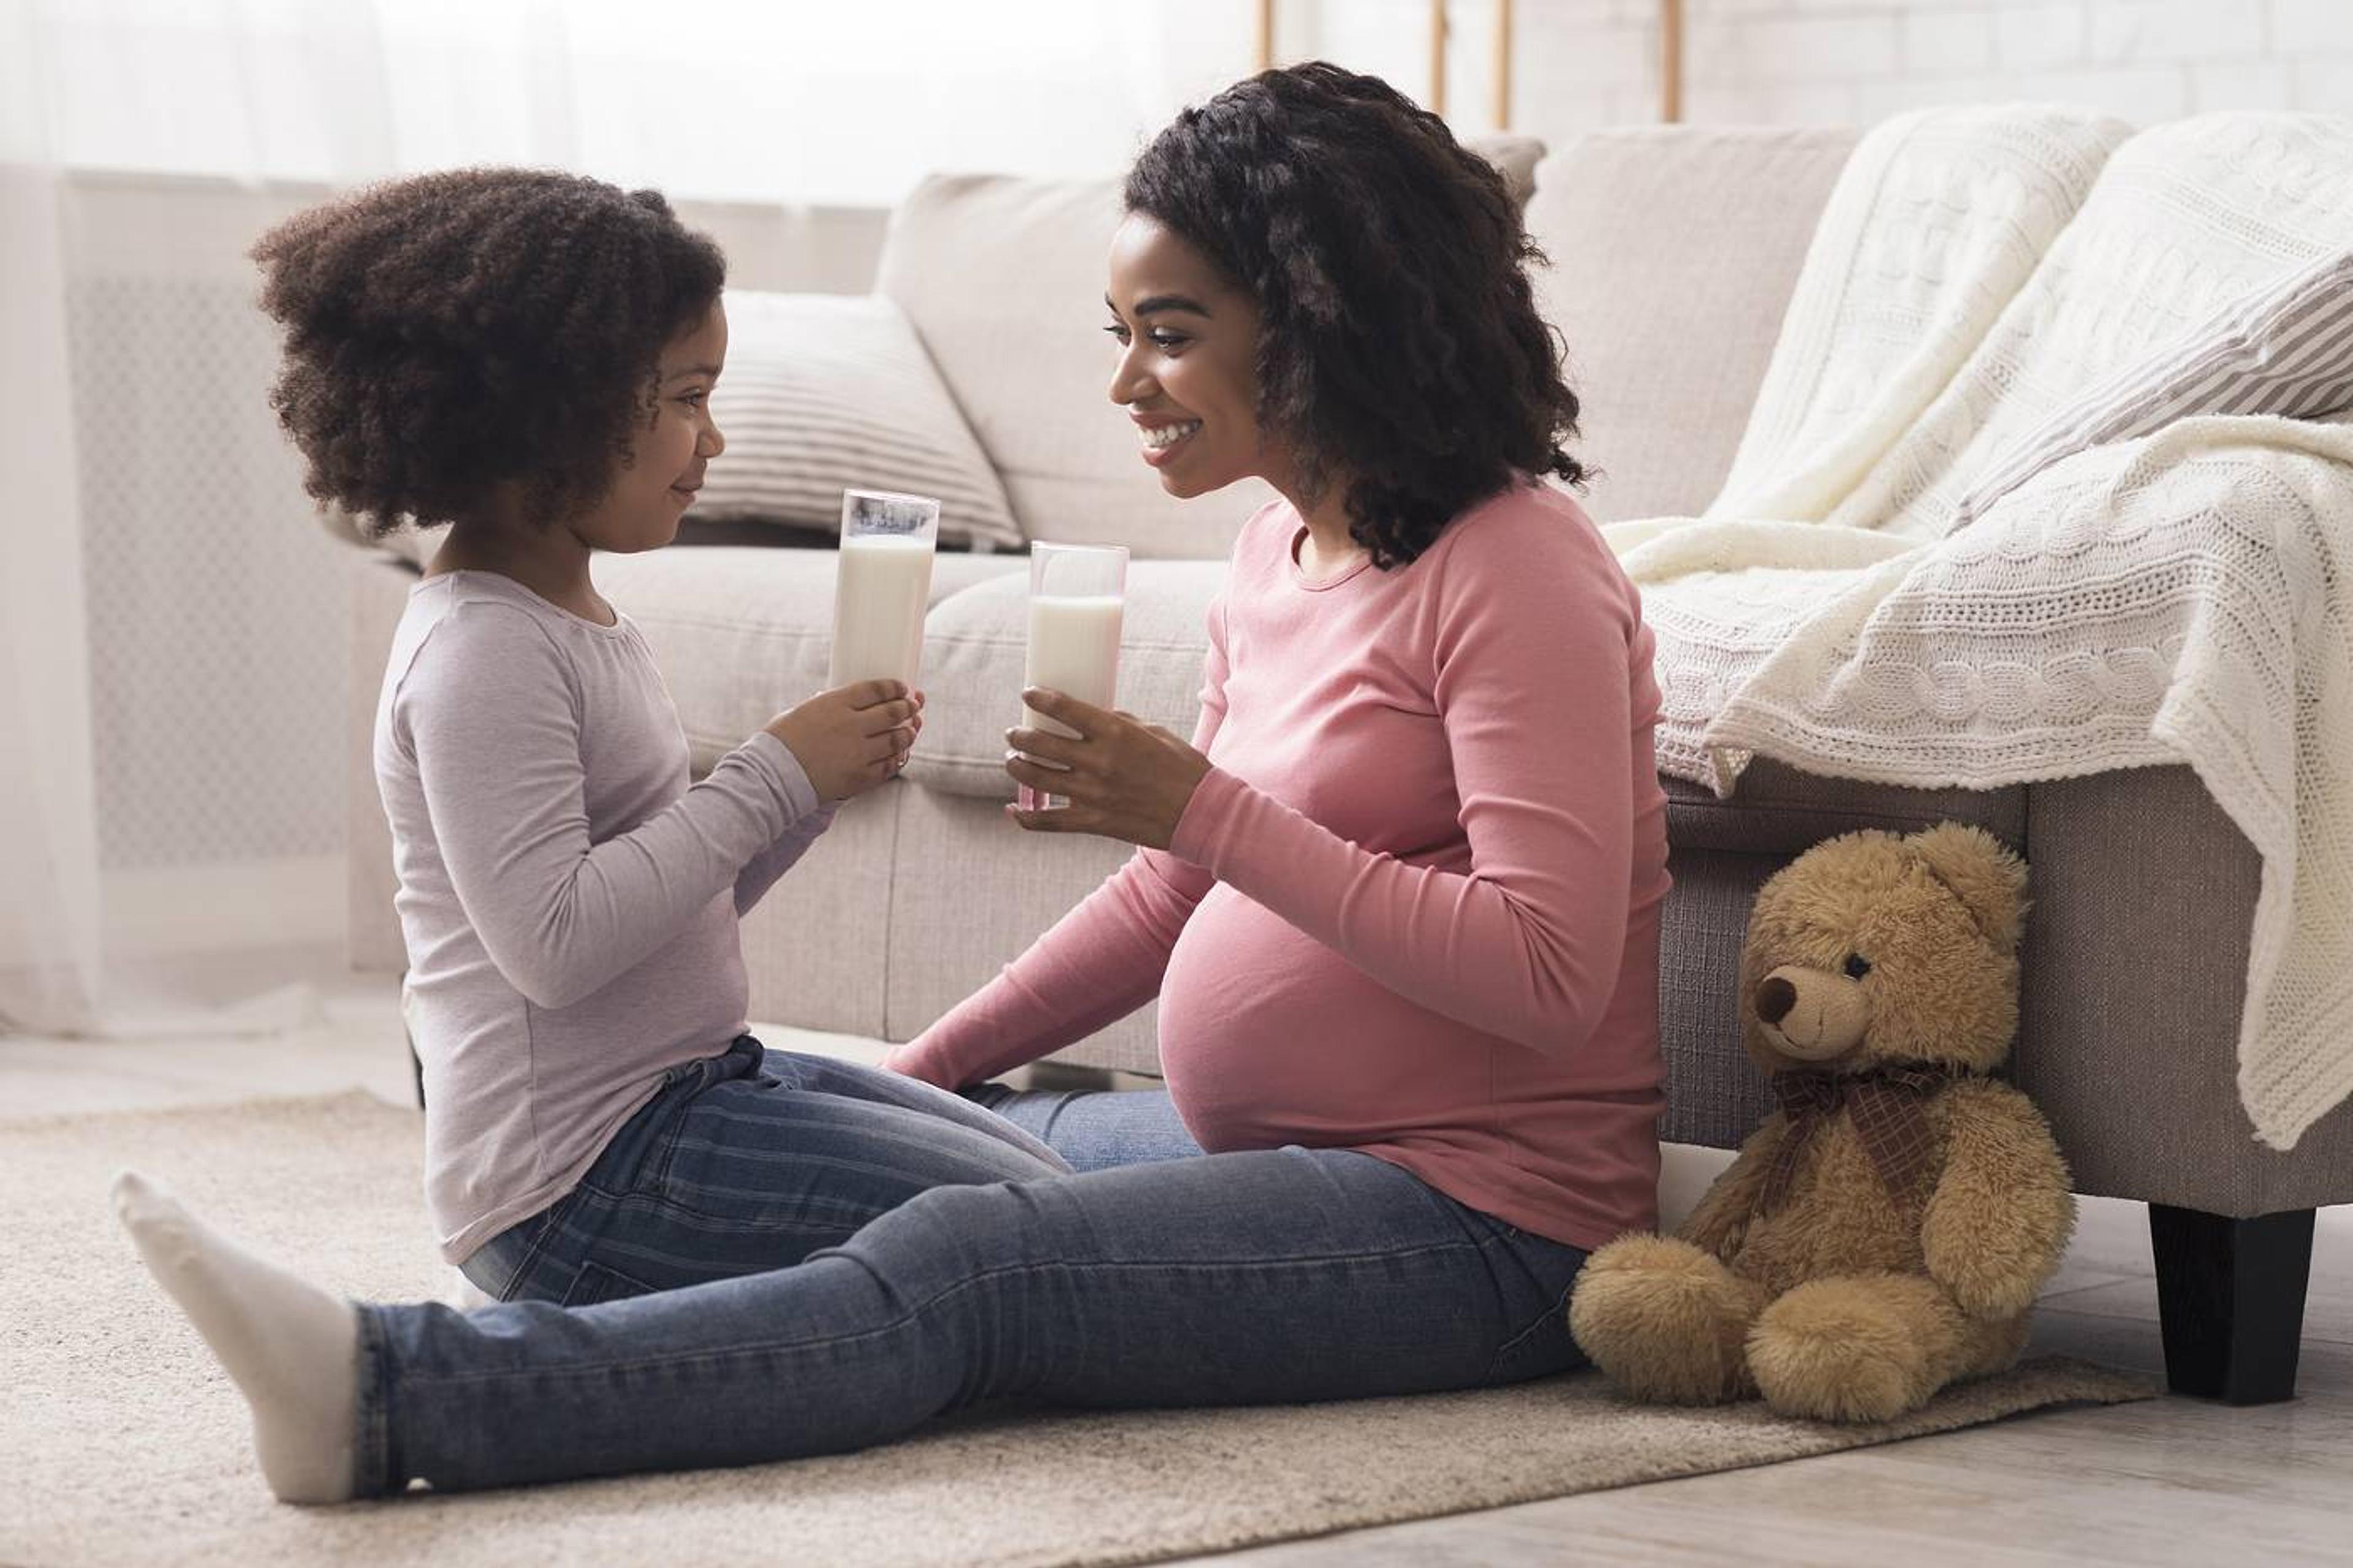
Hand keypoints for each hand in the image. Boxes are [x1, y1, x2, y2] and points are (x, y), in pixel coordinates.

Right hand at [766, 680, 922, 801]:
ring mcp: (859, 753)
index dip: (894, 687)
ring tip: (912, 729)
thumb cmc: (780, 742)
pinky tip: (898, 753)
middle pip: (892, 712)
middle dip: (908, 707)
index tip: (902, 688)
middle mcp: (852, 726)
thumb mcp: (802, 712)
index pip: (876, 689)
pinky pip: (888, 766)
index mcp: (835, 703)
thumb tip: (849, 705)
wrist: (772, 777)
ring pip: (897, 740)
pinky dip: (896, 758)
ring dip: (909, 733)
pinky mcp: (860, 777)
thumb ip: (829, 707)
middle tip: (914, 705)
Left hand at [1003, 688, 1210, 850]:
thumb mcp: (1155, 732)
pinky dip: (1026, 817)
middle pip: (1040, 743)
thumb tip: (1096, 716)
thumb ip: (1121, 723)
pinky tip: (1014, 809)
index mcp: (1116, 733)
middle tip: (1013, 732)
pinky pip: (1049, 822)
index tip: (1028, 694)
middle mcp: (1100, 761)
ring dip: (1016, 766)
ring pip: (1037, 778)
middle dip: (1019, 735)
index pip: (1064, 709)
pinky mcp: (1094, 823)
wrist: (1201, 813)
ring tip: (1012, 760)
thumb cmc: (1184, 767)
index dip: (1039, 699)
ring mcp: (1094, 794)